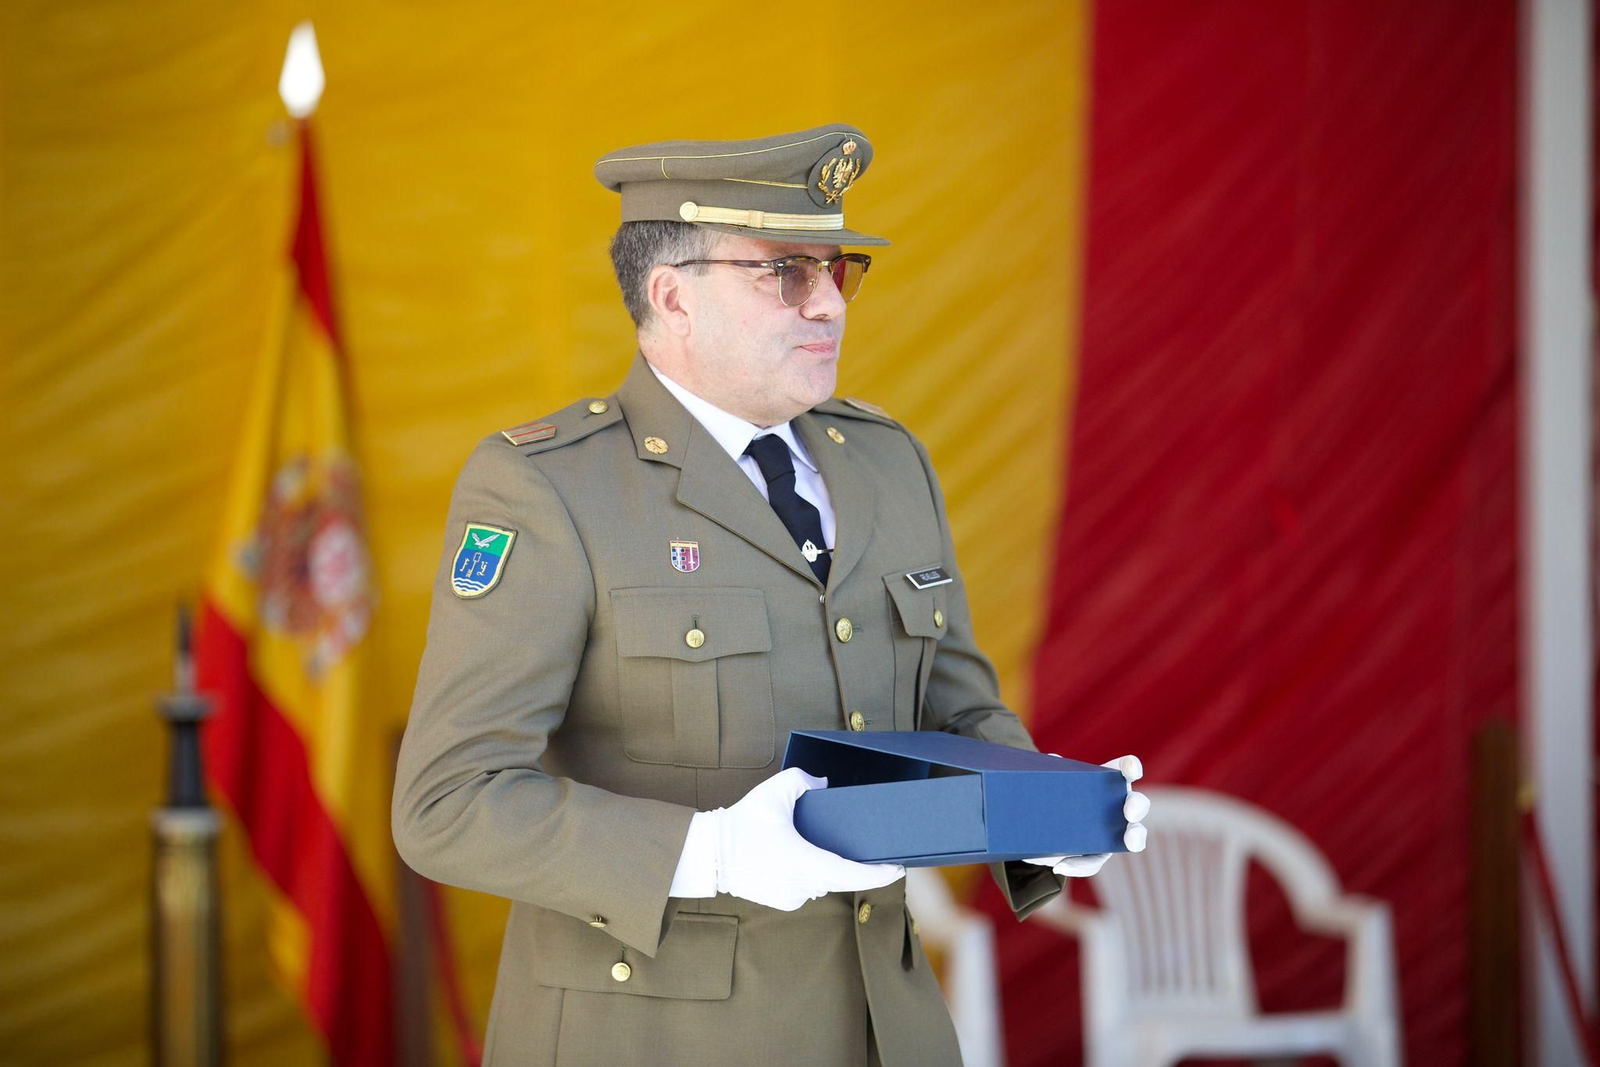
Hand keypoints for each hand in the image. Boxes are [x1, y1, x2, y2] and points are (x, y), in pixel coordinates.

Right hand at [703, 767, 903, 910]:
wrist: (709, 853)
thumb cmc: (742, 823)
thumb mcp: (774, 791)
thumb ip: (803, 780)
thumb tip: (823, 784)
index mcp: (806, 863)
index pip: (852, 874)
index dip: (879, 874)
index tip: (898, 868)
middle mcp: (802, 886)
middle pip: (841, 878)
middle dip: (857, 867)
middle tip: (875, 854)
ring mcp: (791, 897)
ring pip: (823, 882)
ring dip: (830, 869)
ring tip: (837, 850)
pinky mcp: (782, 901)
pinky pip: (808, 887)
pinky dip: (811, 874)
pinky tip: (808, 858)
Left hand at [1024, 754, 1148, 877]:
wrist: (1034, 834)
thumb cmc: (1048, 801)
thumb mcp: (1045, 786)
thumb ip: (1050, 772)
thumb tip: (1055, 760)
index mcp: (1105, 783)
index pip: (1124, 769)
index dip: (1131, 766)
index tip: (1131, 769)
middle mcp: (1116, 807)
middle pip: (1137, 804)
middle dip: (1137, 806)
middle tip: (1129, 812)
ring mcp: (1111, 834)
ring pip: (1134, 836)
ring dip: (1135, 838)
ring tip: (1129, 842)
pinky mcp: (1096, 856)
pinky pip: (1092, 863)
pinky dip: (1077, 865)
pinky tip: (1060, 864)